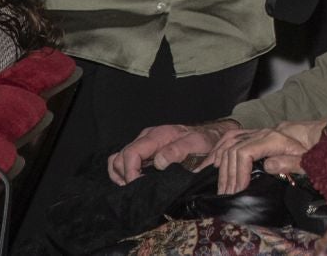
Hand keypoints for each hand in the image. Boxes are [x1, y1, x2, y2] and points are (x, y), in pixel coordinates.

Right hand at [107, 119, 239, 184]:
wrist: (208, 136)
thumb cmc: (202, 141)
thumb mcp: (195, 144)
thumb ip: (178, 151)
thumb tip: (158, 162)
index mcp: (157, 136)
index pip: (131, 154)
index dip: (131, 173)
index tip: (140, 186)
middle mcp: (146, 138)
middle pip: (120, 158)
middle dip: (125, 176)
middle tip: (139, 190)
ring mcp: (143, 145)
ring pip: (118, 160)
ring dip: (121, 175)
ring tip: (134, 187)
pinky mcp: (143, 152)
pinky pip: (123, 161)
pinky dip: (122, 173)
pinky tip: (134, 183)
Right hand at [204, 121, 321, 194]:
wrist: (317, 134)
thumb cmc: (312, 150)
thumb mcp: (307, 159)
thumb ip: (289, 162)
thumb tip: (267, 166)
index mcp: (274, 138)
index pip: (245, 152)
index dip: (239, 172)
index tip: (239, 189)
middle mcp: (262, 133)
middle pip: (234, 151)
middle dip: (229, 175)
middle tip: (228, 195)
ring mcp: (256, 132)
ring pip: (229, 143)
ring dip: (222, 165)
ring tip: (221, 186)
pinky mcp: (254, 134)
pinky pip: (230, 138)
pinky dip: (218, 150)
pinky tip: (212, 164)